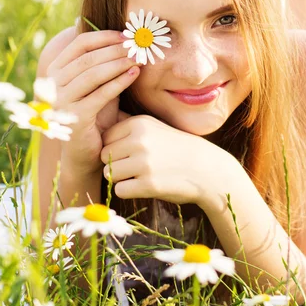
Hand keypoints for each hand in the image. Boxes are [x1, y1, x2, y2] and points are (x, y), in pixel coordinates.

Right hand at [46, 29, 140, 173]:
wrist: (84, 153)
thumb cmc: (94, 114)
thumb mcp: (96, 85)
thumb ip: (103, 63)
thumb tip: (124, 37)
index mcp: (54, 71)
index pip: (80, 44)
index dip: (105, 36)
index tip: (127, 35)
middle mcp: (52, 84)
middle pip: (88, 57)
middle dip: (116, 49)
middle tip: (138, 45)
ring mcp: (61, 101)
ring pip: (93, 74)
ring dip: (119, 63)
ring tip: (139, 58)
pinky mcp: (74, 117)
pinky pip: (101, 94)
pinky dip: (120, 82)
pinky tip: (135, 74)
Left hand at [100, 115, 234, 206]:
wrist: (206, 168)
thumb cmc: (175, 147)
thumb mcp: (153, 126)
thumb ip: (126, 122)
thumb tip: (98, 113)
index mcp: (138, 123)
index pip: (106, 138)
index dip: (115, 148)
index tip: (131, 152)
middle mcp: (139, 140)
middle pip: (104, 156)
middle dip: (116, 163)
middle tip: (136, 166)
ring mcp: (144, 163)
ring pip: (109, 173)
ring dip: (121, 178)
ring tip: (140, 175)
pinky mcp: (148, 184)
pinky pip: (120, 190)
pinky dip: (129, 191)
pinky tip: (145, 186)